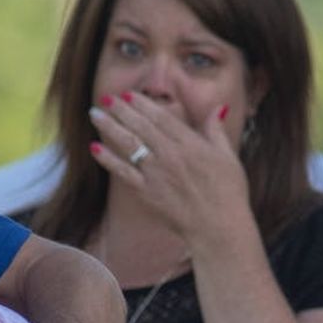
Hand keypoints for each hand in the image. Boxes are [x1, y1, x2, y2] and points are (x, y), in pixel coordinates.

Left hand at [88, 93, 250, 246]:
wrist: (218, 227)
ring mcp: (156, 173)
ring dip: (109, 127)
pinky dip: (107, 159)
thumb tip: (218, 108)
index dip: (142, 104)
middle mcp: (170, 155)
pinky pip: (122, 172)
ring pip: (128, 144)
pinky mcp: (146, 192)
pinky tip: (94, 147)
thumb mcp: (228, 157)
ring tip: (94, 114)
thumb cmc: (228, 193)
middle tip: (105, 98)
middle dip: (121, 110)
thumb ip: (215, 131)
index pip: (161, 117)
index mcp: (190, 144)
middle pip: (140, 126)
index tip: (128, 95)